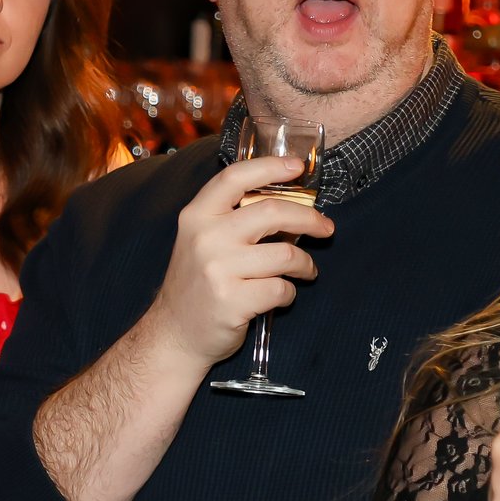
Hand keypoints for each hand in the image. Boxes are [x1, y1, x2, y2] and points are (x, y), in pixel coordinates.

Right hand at [141, 154, 334, 367]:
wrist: (174, 334)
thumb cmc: (197, 283)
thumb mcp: (201, 240)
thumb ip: (232, 218)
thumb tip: (288, 201)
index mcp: (197, 216)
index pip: (235, 178)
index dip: (270, 166)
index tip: (297, 167)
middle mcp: (206, 238)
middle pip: (272, 212)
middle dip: (309, 219)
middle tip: (325, 228)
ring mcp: (218, 270)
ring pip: (286, 255)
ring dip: (305, 264)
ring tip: (306, 270)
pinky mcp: (232, 302)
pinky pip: (281, 288)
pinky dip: (289, 293)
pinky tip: (281, 295)